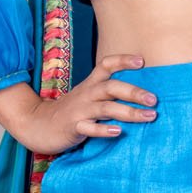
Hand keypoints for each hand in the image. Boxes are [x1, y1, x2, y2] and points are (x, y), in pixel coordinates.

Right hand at [19, 54, 158, 155]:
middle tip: (154, 99)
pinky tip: (119, 132)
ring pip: (105, 108)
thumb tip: (141, 95)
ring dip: (128, 111)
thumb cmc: (70, 112)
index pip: (106, 65)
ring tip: (149, 116)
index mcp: (91, 85)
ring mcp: (79, 111)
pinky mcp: (72, 127)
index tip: (142, 61)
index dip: (123, 60)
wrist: (37, 124)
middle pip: (111, 87)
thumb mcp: (88, 97)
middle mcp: (86, 94)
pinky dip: (103, 130)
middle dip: (134, 92)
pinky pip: (88, 128)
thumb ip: (108, 94)